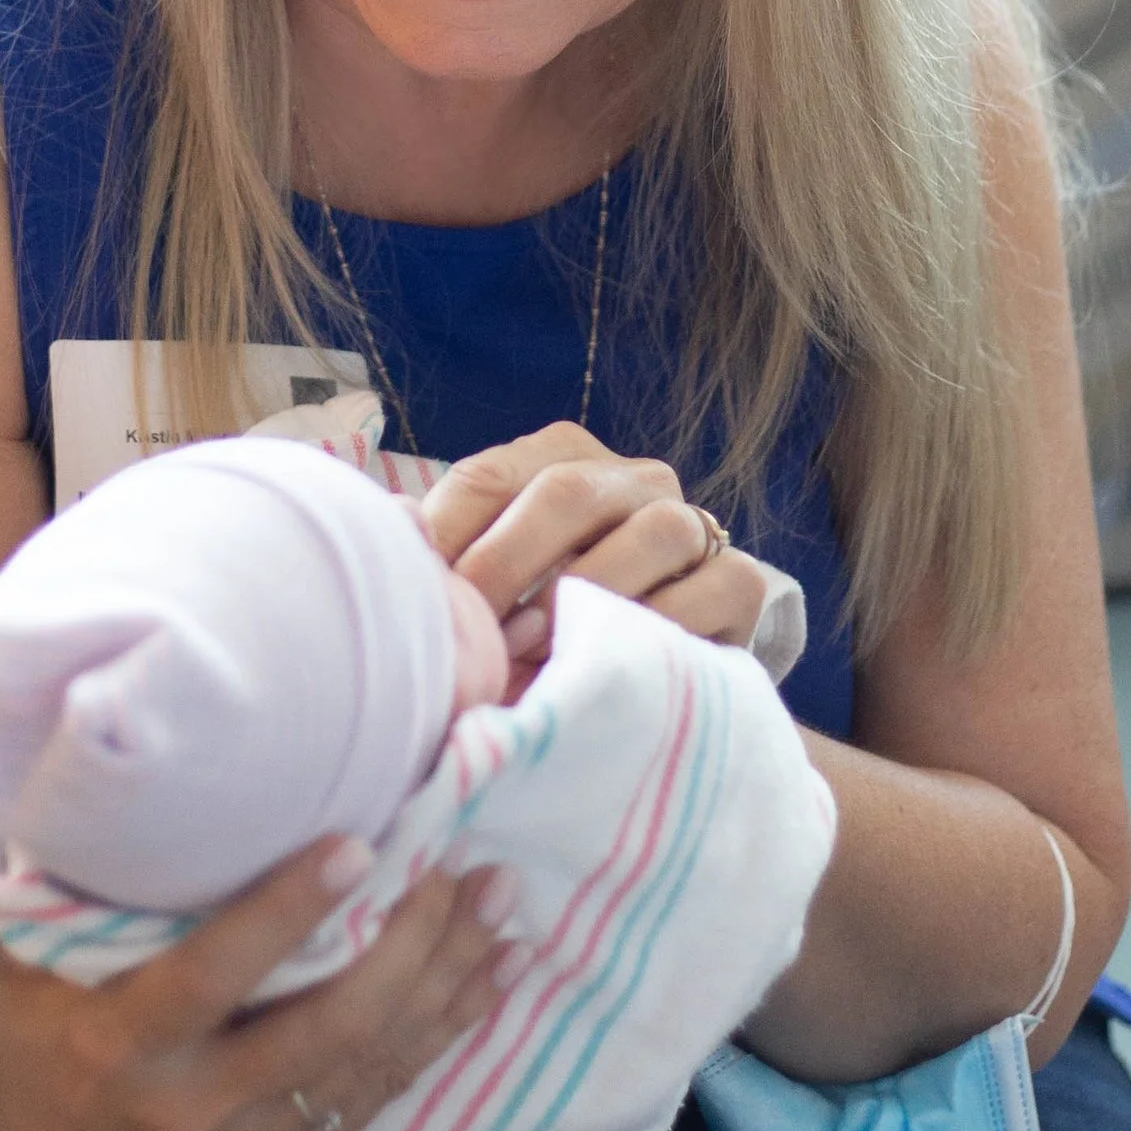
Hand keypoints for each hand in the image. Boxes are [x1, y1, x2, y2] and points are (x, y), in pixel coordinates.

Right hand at [0, 834, 515, 1130]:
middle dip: (413, 948)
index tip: (356, 846)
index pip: (214, 977)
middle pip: (327, 1028)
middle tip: (474, 870)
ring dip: (447, 986)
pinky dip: (437, 1039)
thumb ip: (2, 863)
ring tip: (504, 909)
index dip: (286, 915)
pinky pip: (371, 1103)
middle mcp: (187, 1108)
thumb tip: (18, 742)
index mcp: (116, 1045)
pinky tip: (487, 980)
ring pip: (367, 1067)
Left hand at [420, 422, 768, 667]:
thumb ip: (449, 556)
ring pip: (650, 533)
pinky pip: (708, 589)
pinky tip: (611, 657)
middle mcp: (633, 478)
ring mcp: (694, 525)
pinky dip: (656, 625)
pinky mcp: (740, 582)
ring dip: (585, 595)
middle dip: (511, 562)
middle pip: (569, 493)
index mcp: (562, 459)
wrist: (655, 671)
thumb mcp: (495, 586)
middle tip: (475, 627)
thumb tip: (390, 535)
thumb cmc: (551, 624)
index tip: (420, 591)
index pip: (492, 475)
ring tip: (535, 651)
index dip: (450, 533)